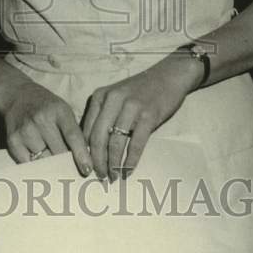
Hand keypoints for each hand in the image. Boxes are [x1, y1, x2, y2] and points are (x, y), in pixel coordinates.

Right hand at [0, 70, 92, 175]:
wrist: (17, 95)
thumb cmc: (47, 107)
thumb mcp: (64, 111)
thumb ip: (73, 133)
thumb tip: (84, 162)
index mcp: (59, 110)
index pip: (72, 135)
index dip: (81, 154)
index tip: (87, 169)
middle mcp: (41, 119)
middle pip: (58, 152)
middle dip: (66, 162)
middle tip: (70, 167)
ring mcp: (25, 130)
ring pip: (44, 160)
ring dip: (50, 162)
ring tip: (49, 152)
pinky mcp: (13, 140)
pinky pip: (28, 162)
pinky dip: (34, 162)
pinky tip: (35, 153)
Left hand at [81, 53, 199, 180]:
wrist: (167, 76)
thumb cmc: (139, 91)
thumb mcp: (114, 97)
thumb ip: (102, 115)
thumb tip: (90, 147)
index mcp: (100, 96)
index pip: (86, 129)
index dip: (85, 152)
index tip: (85, 167)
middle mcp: (112, 100)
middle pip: (97, 138)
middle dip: (97, 161)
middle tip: (99, 176)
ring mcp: (131, 107)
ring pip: (115, 142)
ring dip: (113, 164)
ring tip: (113, 177)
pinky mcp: (148, 115)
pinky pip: (135, 144)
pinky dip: (130, 161)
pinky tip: (128, 171)